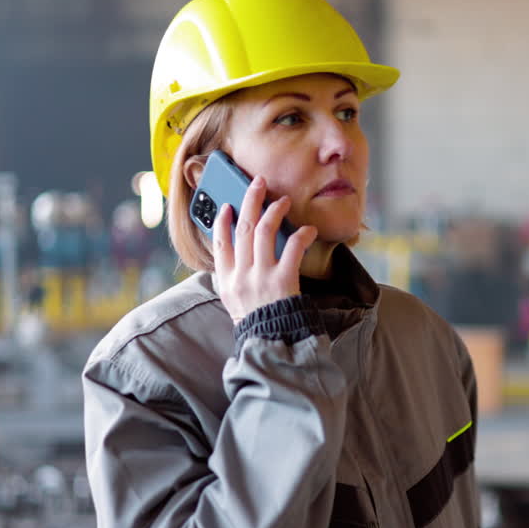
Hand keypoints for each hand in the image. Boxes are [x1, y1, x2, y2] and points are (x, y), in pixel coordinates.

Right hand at [213, 175, 318, 324]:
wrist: (272, 344)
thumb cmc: (257, 324)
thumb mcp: (234, 303)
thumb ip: (232, 279)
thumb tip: (234, 256)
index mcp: (227, 280)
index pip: (220, 243)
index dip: (222, 221)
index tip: (227, 205)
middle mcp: (241, 275)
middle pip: (242, 228)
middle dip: (250, 201)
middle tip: (259, 183)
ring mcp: (261, 276)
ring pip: (263, 231)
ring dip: (274, 211)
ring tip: (283, 201)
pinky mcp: (283, 280)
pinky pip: (291, 249)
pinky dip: (301, 236)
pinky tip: (308, 230)